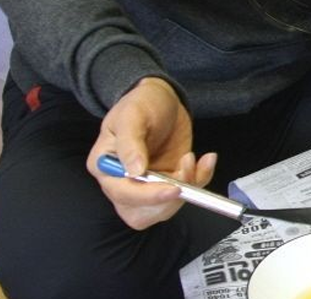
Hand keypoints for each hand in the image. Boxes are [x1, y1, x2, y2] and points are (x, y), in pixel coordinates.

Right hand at [85, 77, 217, 229]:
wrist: (162, 98)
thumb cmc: (142, 102)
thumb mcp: (133, 114)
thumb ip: (131, 142)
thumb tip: (135, 170)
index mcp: (105, 166)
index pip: (122, 193)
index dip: (148, 195)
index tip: (173, 187)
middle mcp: (121, 182)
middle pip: (139, 213)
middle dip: (167, 201)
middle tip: (185, 172)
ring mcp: (145, 185)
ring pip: (163, 210)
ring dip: (185, 190)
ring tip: (191, 158)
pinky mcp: (167, 182)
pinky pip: (185, 194)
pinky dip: (200, 181)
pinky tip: (205, 160)